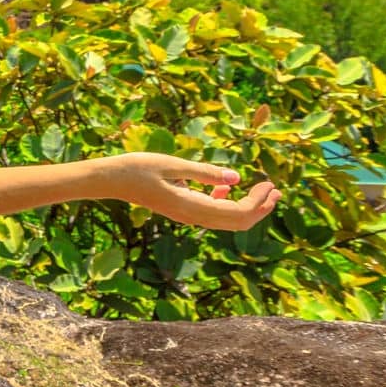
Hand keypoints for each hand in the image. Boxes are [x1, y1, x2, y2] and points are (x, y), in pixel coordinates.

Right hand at [104, 153, 279, 231]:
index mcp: (190, 207)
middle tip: (276, 190)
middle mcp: (191, 217)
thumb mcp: (172, 164)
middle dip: (260, 208)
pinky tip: (228, 186)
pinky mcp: (182, 209)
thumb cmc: (136, 168)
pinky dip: (228, 202)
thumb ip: (204, 172)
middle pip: (236, 222)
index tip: (269, 183)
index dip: (258, 201)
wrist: (109, 180)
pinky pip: (213, 213)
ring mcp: (186, 215)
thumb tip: (236, 178)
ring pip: (227, 220)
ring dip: (247, 206)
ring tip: (263, 190)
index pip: (236, 212)